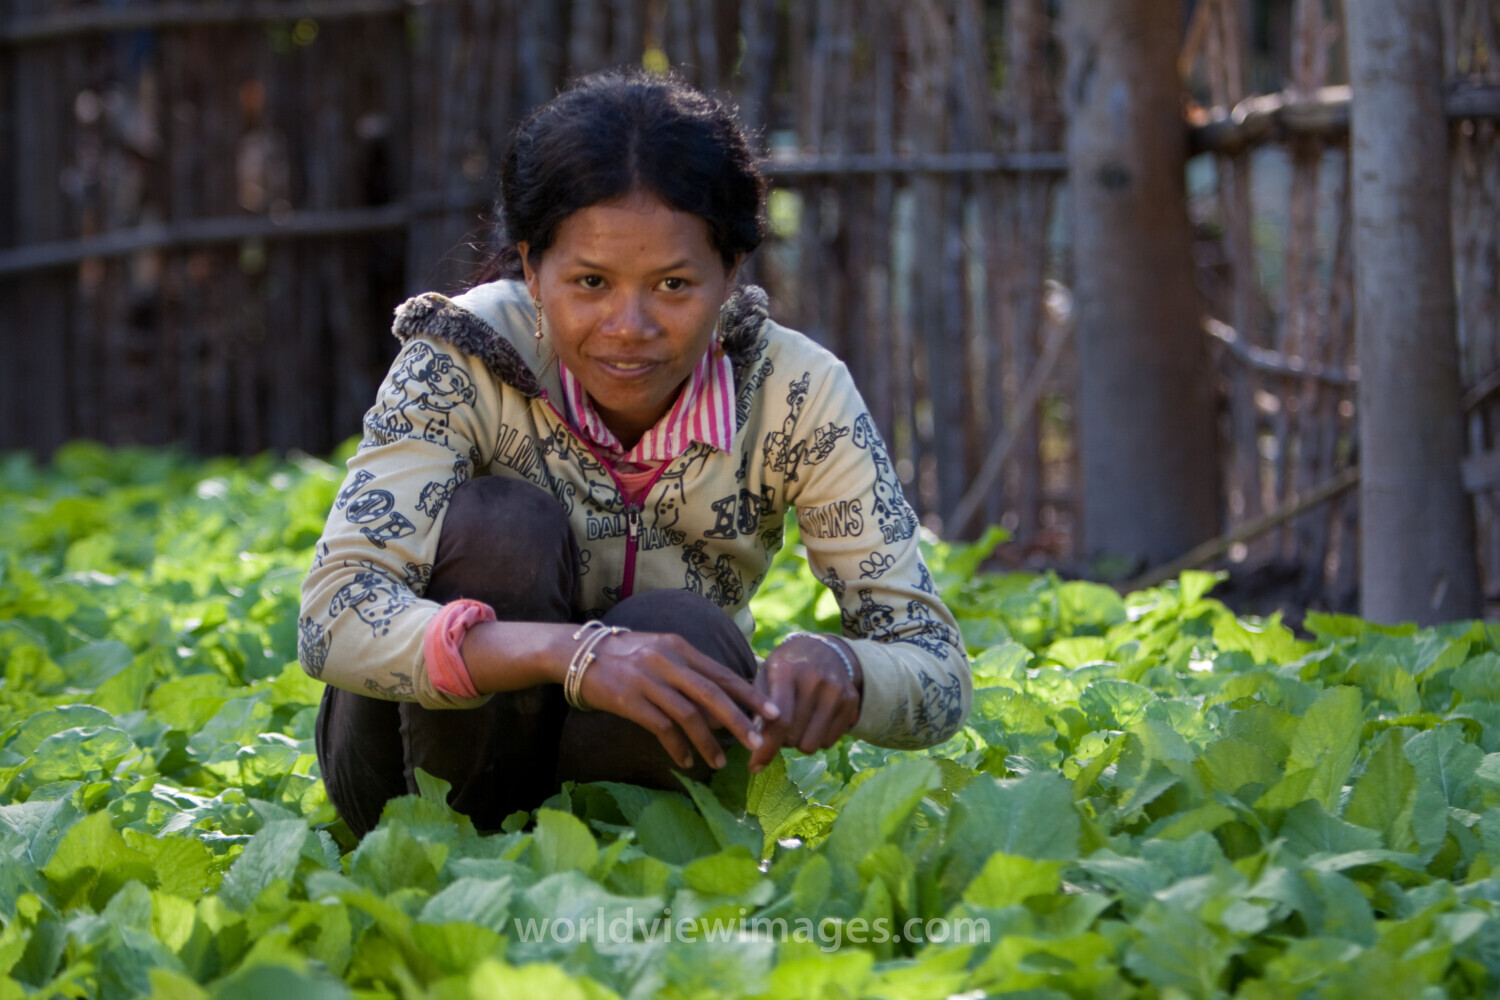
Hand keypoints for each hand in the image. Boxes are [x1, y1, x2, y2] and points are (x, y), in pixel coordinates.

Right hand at [577, 630, 780, 771]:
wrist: (578, 654)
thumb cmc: (625, 656)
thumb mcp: (660, 652)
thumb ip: (689, 671)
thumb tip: (721, 701)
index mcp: (679, 648)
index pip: (722, 673)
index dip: (750, 695)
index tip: (774, 713)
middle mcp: (667, 661)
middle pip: (712, 694)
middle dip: (739, 721)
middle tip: (758, 743)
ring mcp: (647, 680)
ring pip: (688, 714)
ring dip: (708, 742)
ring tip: (720, 762)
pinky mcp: (628, 700)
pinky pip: (660, 727)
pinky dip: (677, 746)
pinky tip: (686, 761)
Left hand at [747, 633, 862, 773]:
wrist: (822, 650)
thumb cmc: (785, 668)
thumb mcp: (765, 677)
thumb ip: (756, 707)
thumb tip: (753, 743)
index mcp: (786, 671)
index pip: (780, 721)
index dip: (766, 748)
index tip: (755, 767)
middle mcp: (814, 678)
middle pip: (794, 737)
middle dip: (782, 742)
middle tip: (780, 730)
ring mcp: (836, 689)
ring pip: (813, 744)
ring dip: (799, 743)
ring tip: (797, 725)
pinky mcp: (851, 700)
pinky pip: (830, 742)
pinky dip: (817, 739)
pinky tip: (813, 722)